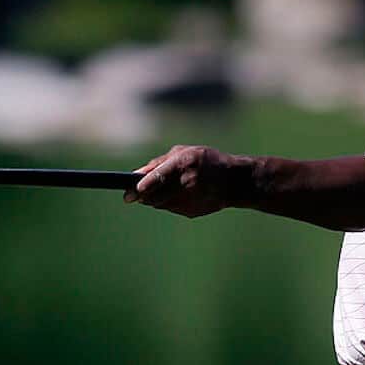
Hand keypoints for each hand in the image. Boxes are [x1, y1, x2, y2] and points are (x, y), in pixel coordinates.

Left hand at [122, 144, 252, 217]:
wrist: (235, 181)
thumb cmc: (206, 161)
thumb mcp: (185, 153)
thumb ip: (159, 163)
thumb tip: (135, 175)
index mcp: (185, 163)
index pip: (158, 178)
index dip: (141, 187)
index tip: (129, 193)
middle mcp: (188, 183)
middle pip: (156, 196)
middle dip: (143, 196)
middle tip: (133, 196)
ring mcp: (191, 200)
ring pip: (161, 204)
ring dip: (155, 199)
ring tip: (160, 190)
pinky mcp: (193, 212)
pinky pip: (172, 209)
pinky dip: (169, 203)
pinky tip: (178, 195)